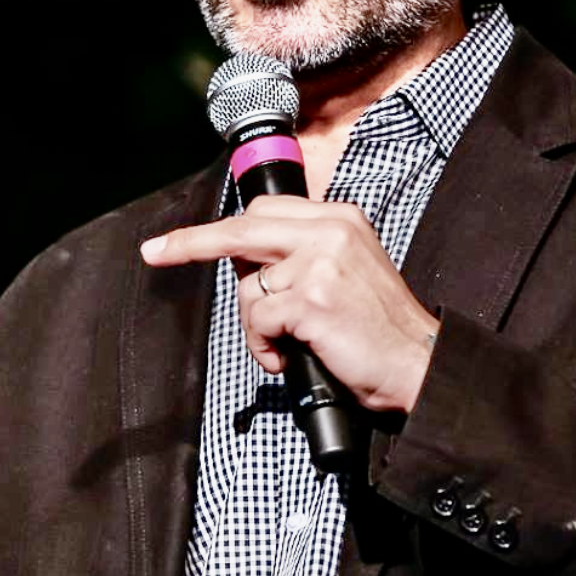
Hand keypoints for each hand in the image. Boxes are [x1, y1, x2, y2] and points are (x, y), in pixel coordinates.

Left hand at [141, 197, 439, 411]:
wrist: (420, 365)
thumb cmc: (379, 332)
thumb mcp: (346, 273)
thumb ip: (302, 257)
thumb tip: (244, 265)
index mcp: (340, 218)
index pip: (264, 209)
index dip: (220, 229)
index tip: (177, 240)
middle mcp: (331, 229)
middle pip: (242, 227)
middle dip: (191, 243)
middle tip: (155, 253)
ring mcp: (321, 261)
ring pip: (249, 287)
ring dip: (255, 326)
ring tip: (286, 347)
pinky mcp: (312, 297)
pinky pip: (258, 320)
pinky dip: (264, 346)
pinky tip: (288, 358)